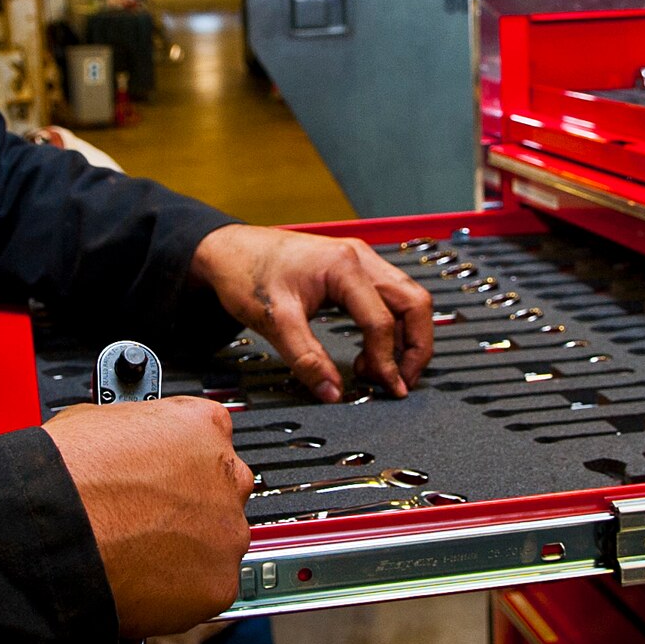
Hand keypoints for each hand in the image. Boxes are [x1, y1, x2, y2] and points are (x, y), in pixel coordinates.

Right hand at [44, 397, 252, 637]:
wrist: (54, 529)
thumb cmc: (67, 472)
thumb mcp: (102, 419)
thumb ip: (140, 436)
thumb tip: (131, 450)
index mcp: (204, 426)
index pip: (212, 441)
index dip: (182, 466)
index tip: (165, 481)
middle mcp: (228, 476)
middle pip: (220, 495)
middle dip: (190, 510)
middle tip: (149, 522)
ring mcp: (228, 531)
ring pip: (217, 545)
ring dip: (186, 552)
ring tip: (138, 557)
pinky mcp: (219, 583)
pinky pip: (206, 589)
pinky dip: (179, 593)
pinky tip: (142, 583)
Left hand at [190, 224, 433, 402]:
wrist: (228, 250)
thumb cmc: (247, 274)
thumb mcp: (274, 322)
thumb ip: (306, 359)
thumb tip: (333, 393)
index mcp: (344, 266)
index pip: (381, 320)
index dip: (387, 360)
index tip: (387, 389)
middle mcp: (359, 258)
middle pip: (414, 302)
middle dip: (416, 347)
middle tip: (402, 382)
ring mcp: (360, 260)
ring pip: (407, 298)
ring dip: (406, 337)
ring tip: (384, 371)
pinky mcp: (354, 269)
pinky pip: (390, 297)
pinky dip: (392, 326)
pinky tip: (372, 351)